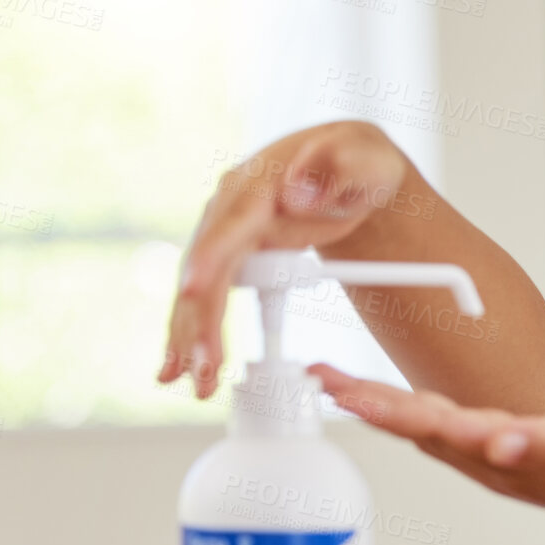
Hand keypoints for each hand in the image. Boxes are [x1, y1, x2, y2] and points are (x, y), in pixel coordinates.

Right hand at [160, 121, 409, 397]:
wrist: (347, 166)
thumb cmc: (357, 163)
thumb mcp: (362, 162)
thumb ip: (335, 174)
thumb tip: (296, 194)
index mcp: (260, 184)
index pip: (230, 225)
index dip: (209, 257)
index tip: (193, 290)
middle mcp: (230, 208)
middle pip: (206, 270)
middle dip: (200, 322)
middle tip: (202, 371)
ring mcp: (225, 232)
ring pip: (198, 290)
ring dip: (190, 337)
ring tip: (189, 382)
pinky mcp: (228, 254)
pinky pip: (207, 296)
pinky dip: (195, 331)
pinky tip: (182, 366)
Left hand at [311, 364, 544, 544]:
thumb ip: (543, 445)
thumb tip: (497, 443)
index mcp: (499, 449)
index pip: (426, 423)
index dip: (380, 406)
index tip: (338, 389)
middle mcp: (483, 456)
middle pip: (410, 424)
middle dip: (362, 400)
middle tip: (312, 374)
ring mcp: (487, 457)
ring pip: (420, 427)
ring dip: (376, 406)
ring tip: (334, 383)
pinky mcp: (497, 452)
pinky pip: (440, 430)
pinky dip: (405, 412)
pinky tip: (386, 402)